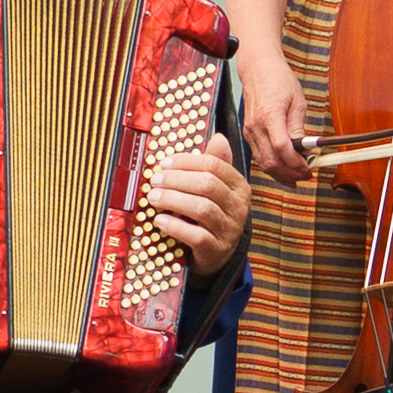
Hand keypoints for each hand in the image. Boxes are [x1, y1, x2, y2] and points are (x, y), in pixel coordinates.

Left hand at [151, 138, 253, 270]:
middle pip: (208, 185)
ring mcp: (230, 230)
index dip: (186, 162)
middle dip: (177, 180)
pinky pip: (197, 235)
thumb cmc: (210, 216)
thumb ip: (214, 165)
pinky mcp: (217, 250)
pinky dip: (175, 226)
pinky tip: (160, 220)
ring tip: (153, 198)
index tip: (163, 163)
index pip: (215, 165)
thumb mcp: (214, 190)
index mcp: (239, 187)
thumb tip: (219, 137)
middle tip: (154, 180)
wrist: (216, 255)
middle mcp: (239, 207)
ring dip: (173, 200)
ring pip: (202, 209)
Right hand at [236, 47, 311, 182]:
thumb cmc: (278, 80)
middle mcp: (255, 126)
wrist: (258, 69)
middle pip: (270, 161)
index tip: (308, 168)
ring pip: (262, 163)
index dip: (296, 163)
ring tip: (296, 176)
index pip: (281, 148)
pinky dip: (271, 165)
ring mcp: (249, 131)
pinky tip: (283, 168)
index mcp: (269, 116)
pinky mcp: (248, 133)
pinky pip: (258, 156)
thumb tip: (304, 149)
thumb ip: (298, 127)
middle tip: (305, 176)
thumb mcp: (297, 102)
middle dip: (289, 174)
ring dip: (280, 173)